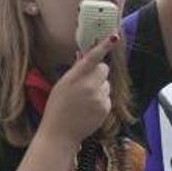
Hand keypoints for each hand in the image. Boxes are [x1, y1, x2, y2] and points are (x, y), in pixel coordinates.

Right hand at [41, 33, 117, 147]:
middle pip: (104, 69)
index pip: (92, 58)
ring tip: (85, 101)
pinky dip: (101, 101)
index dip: (104, 46)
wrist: (60, 134)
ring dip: (99, 88)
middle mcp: (89, 86)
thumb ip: (75, 71)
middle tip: (87, 83)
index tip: (114, 36)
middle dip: (98, 73)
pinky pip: (107, 97)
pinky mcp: (105, 108)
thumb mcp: (61, 86)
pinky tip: (89, 109)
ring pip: (106, 84)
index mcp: (74, 78)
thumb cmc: (56, 108)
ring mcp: (98, 98)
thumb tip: (84, 56)